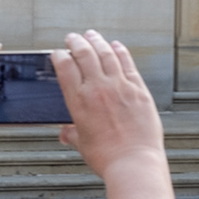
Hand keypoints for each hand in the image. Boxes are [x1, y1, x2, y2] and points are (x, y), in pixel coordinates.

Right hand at [50, 32, 164, 177]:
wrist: (134, 163)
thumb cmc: (108, 157)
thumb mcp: (82, 144)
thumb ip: (72, 134)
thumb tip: (65, 133)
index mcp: (79, 101)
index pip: (64, 67)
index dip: (60, 56)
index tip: (59, 53)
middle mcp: (98, 89)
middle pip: (84, 54)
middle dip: (76, 42)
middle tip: (73, 37)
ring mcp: (120, 87)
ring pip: (106, 54)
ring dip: (98, 41)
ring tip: (92, 35)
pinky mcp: (139, 90)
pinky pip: (128, 64)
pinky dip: (121, 52)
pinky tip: (117, 46)